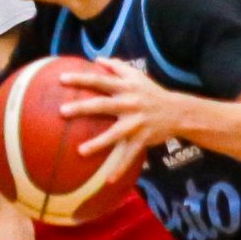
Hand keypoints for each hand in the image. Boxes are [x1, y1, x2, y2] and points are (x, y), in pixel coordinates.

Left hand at [58, 59, 191, 159]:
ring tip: (80, 151)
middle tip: (62, 111)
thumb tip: (98, 58)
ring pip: (115, 134)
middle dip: (83, 108)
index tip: (62, 79)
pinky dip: (120, 168)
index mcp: (126, 87)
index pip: (100, 80)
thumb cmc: (152, 92)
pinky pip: (130, 155)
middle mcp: (130, 103)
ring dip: (98, 143)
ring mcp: (137, 122)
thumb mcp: (138, 76)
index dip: (82, 78)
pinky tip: (107, 181)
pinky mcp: (143, 138)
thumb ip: (118, 66)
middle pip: (103, 105)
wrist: (178, 111)